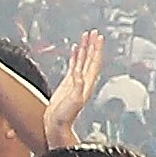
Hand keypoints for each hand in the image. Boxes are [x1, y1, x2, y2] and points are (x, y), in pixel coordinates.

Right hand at [41, 30, 106, 145]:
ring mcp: (76, 81)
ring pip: (82, 60)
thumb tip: (79, 74)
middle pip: (90, 58)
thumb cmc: (65, 116)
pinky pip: (73, 65)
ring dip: (85, 48)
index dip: (96, 49)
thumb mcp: (73, 100)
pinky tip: (75, 49)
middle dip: (92, 45)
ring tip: (86, 36)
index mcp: (87, 83)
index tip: (98, 37)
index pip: (94, 62)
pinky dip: (75, 56)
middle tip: (94, 32)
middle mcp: (84, 80)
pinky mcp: (68, 82)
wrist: (57, 124)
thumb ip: (77, 87)